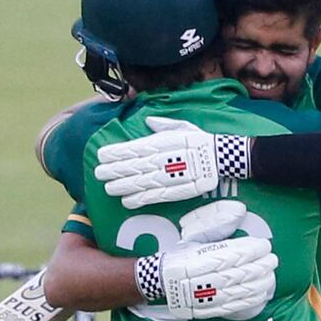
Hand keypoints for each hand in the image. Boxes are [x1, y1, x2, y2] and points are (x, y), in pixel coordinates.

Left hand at [96, 118, 218, 207]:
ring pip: (141, 182)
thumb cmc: (200, 140)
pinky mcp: (178, 190)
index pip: (134, 148)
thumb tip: (147, 120)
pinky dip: (140, 199)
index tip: (101, 155)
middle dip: (114, 170)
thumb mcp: (183, 126)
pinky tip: (126, 201)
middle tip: (98, 173)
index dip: (116, 152)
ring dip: (123, 185)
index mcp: (162, 142)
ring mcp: (170, 175)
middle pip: (134, 166)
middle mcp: (163, 158)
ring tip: (108, 188)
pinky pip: (155, 196)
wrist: (222, 156)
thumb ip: (163, 125)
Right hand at [159, 235, 276, 320]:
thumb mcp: (195, 236)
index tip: (265, 245)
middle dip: (259, 267)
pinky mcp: (207, 309)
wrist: (161, 281)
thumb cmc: (182, 256)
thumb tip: (240, 211)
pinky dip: (249, 300)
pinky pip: (232, 306)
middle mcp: (201, 278)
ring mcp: (204, 296)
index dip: (250, 250)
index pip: (230, 254)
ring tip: (271, 276)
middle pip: (237, 273)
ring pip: (237, 290)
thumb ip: (218, 225)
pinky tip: (261, 294)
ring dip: (258, 284)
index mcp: (197, 258)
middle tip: (273, 260)